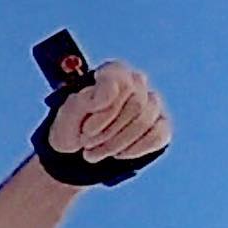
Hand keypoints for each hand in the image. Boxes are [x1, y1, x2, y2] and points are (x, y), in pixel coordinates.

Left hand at [48, 60, 170, 165]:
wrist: (77, 151)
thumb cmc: (73, 127)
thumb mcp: (67, 116)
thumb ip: (83, 101)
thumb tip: (108, 97)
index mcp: (113, 72)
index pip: (121, 84)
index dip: (103, 113)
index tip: (86, 129)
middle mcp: (137, 82)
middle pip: (135, 105)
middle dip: (106, 132)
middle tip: (86, 144)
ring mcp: (151, 103)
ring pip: (144, 122)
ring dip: (115, 145)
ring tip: (94, 153)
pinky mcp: (160, 125)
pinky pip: (157, 136)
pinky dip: (134, 150)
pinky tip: (118, 155)